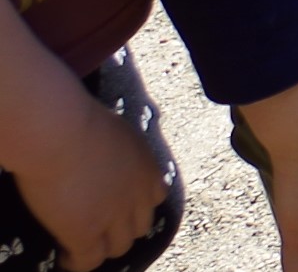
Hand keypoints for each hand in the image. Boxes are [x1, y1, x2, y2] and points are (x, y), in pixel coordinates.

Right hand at [18, 95, 168, 271]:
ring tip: (81, 247)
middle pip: (140, 227)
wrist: (61, 132)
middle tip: (99, 230)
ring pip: (117, 247)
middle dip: (122, 230)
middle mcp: (138, 196)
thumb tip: (107, 148)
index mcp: (148, 168)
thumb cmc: (81, 120)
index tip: (120, 208)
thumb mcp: (116, 131)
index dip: (138, 206)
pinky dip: (77, 263)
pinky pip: (88, 261)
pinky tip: (64, 257)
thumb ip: (119, 148)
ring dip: (102, 249)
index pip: (155, 197)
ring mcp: (113, 217)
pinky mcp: (85, 233)